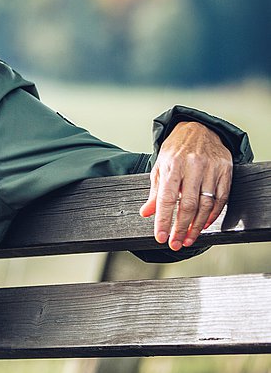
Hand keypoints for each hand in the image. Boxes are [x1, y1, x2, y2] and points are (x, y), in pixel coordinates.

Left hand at [140, 121, 232, 249]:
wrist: (199, 128)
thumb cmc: (176, 150)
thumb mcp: (160, 167)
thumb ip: (155, 192)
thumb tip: (146, 213)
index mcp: (172, 165)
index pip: (167, 198)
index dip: (164, 220)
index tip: (161, 237)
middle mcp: (193, 167)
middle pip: (188, 205)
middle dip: (181, 228)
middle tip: (176, 243)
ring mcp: (212, 168)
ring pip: (206, 204)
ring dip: (197, 226)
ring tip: (188, 238)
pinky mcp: (226, 170)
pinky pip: (222, 198)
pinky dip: (213, 214)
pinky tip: (204, 224)